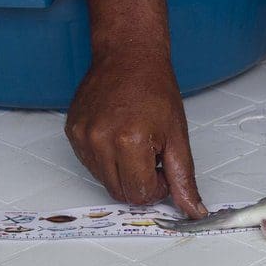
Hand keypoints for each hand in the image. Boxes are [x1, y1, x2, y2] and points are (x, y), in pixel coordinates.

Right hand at [65, 53, 206, 218]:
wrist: (128, 56)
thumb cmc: (155, 89)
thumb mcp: (178, 137)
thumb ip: (183, 179)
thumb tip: (193, 210)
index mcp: (130, 141)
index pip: (141, 195)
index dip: (157, 187)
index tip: (163, 167)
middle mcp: (100, 140)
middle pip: (121, 193)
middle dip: (141, 182)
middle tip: (152, 154)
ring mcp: (83, 137)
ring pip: (105, 181)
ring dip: (124, 171)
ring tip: (136, 142)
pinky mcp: (72, 133)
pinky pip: (91, 165)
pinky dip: (108, 159)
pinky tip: (119, 135)